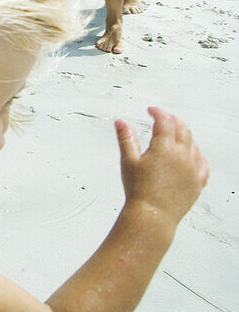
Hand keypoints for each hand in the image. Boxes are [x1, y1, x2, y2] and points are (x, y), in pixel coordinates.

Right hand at [116, 107, 208, 225]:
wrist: (153, 215)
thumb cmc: (138, 190)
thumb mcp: (128, 161)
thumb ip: (126, 138)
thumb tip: (121, 122)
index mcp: (164, 148)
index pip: (165, 121)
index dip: (158, 112)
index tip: (151, 110)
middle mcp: (182, 155)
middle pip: (182, 129)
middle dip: (172, 120)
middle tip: (163, 118)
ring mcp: (193, 169)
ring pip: (193, 144)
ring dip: (184, 134)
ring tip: (175, 134)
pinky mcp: (198, 182)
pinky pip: (203, 163)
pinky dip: (197, 154)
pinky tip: (193, 154)